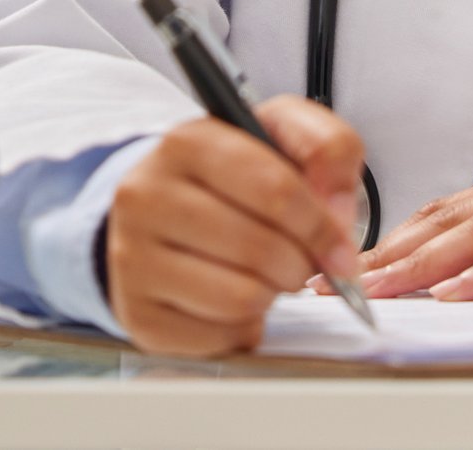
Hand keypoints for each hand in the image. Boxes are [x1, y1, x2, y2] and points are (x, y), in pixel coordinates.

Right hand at [106, 95, 363, 356]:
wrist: (162, 208)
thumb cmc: (231, 173)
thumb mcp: (281, 134)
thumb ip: (329, 151)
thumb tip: (337, 220)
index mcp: (187, 142)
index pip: (275, 190)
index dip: (321, 225)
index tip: (340, 247)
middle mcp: (146, 197)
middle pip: (259, 249)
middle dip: (301, 263)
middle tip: (303, 260)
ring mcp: (132, 258)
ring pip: (240, 298)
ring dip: (273, 295)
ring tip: (268, 275)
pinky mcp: (137, 313)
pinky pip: (217, 338)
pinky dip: (243, 326)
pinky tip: (237, 300)